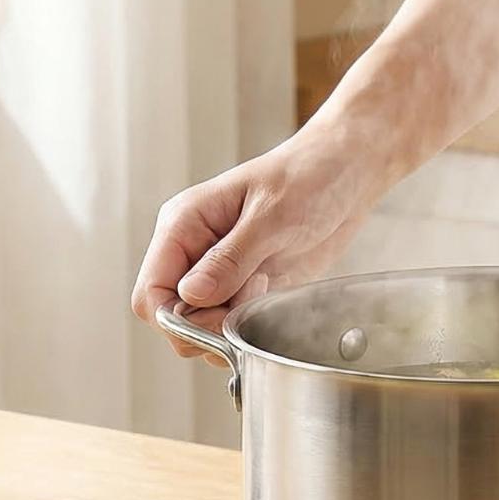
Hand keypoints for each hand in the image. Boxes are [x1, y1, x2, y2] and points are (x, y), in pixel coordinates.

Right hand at [131, 129, 379, 359]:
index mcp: (184, 225)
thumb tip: (191, 295)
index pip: (150, 292)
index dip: (174, 318)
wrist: (347, 172)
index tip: (215, 316)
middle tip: (251, 298)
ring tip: (266, 289)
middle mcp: (194, 253)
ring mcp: (221, 273)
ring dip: (233, 325)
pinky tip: (274, 297)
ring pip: (204, 327)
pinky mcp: (248, 288)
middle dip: (208, 325)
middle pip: (173, 318)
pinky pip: (234, 324)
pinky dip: (252, 324)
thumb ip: (230, 258)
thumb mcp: (272, 216)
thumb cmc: (309, 176)